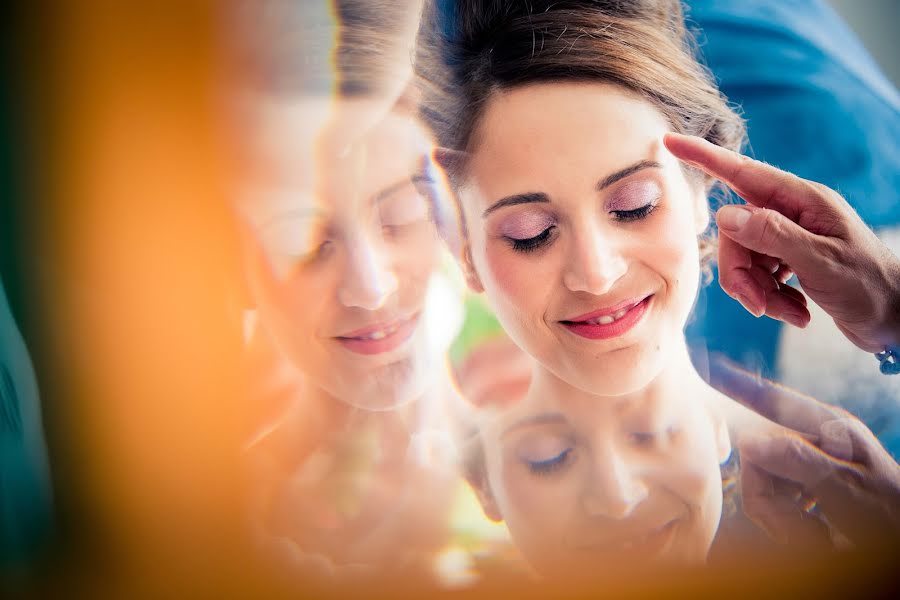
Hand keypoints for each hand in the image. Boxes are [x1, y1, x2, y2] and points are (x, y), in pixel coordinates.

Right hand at [664, 133, 899, 352]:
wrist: (896, 319)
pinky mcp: (788, 262)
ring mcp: (789, 237)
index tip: (669, 141)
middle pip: (735, 234)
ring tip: (788, 312)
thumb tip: (724, 214)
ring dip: (758, 292)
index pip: (742, 172)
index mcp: (802, 200)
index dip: (703, 157)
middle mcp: (791, 213)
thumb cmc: (869, 285)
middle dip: (741, 274)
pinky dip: (771, 299)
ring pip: (742, 259)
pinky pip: (756, 276)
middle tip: (760, 305)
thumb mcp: (820, 260)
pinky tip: (798, 312)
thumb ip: (771, 235)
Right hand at [709, 356, 899, 548]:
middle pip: (758, 457)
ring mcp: (810, 464)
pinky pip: (774, 500)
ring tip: (817, 538)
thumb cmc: (891, 515)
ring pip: (762, 483)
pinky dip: (789, 523)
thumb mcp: (847, 489)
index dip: (737, 386)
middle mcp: (815, 440)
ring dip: (783, 518)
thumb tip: (748, 440)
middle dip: (770, 500)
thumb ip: (797, 460)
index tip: (709, 366)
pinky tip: (816, 534)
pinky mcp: (807, 487)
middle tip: (799, 533)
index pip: (771, 400)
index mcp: (828, 428)